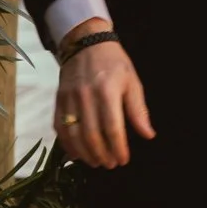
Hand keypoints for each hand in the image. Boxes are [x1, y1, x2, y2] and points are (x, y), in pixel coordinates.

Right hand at [55, 28, 153, 169]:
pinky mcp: (58, 100)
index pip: (112, 127)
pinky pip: (59, 127)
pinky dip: (67, 145)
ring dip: (85, 154)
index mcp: (107, 91)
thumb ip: (138, 110)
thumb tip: (148, 135)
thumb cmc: (114, 63)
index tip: (124, 160)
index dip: (118, 148)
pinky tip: (77, 154)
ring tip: (96, 162)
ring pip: (73, 134)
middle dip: (102, 155)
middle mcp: (86, 96)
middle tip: (111, 164)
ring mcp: (69, 98)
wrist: (86, 43)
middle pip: (91, 135)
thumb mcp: (132, 82)